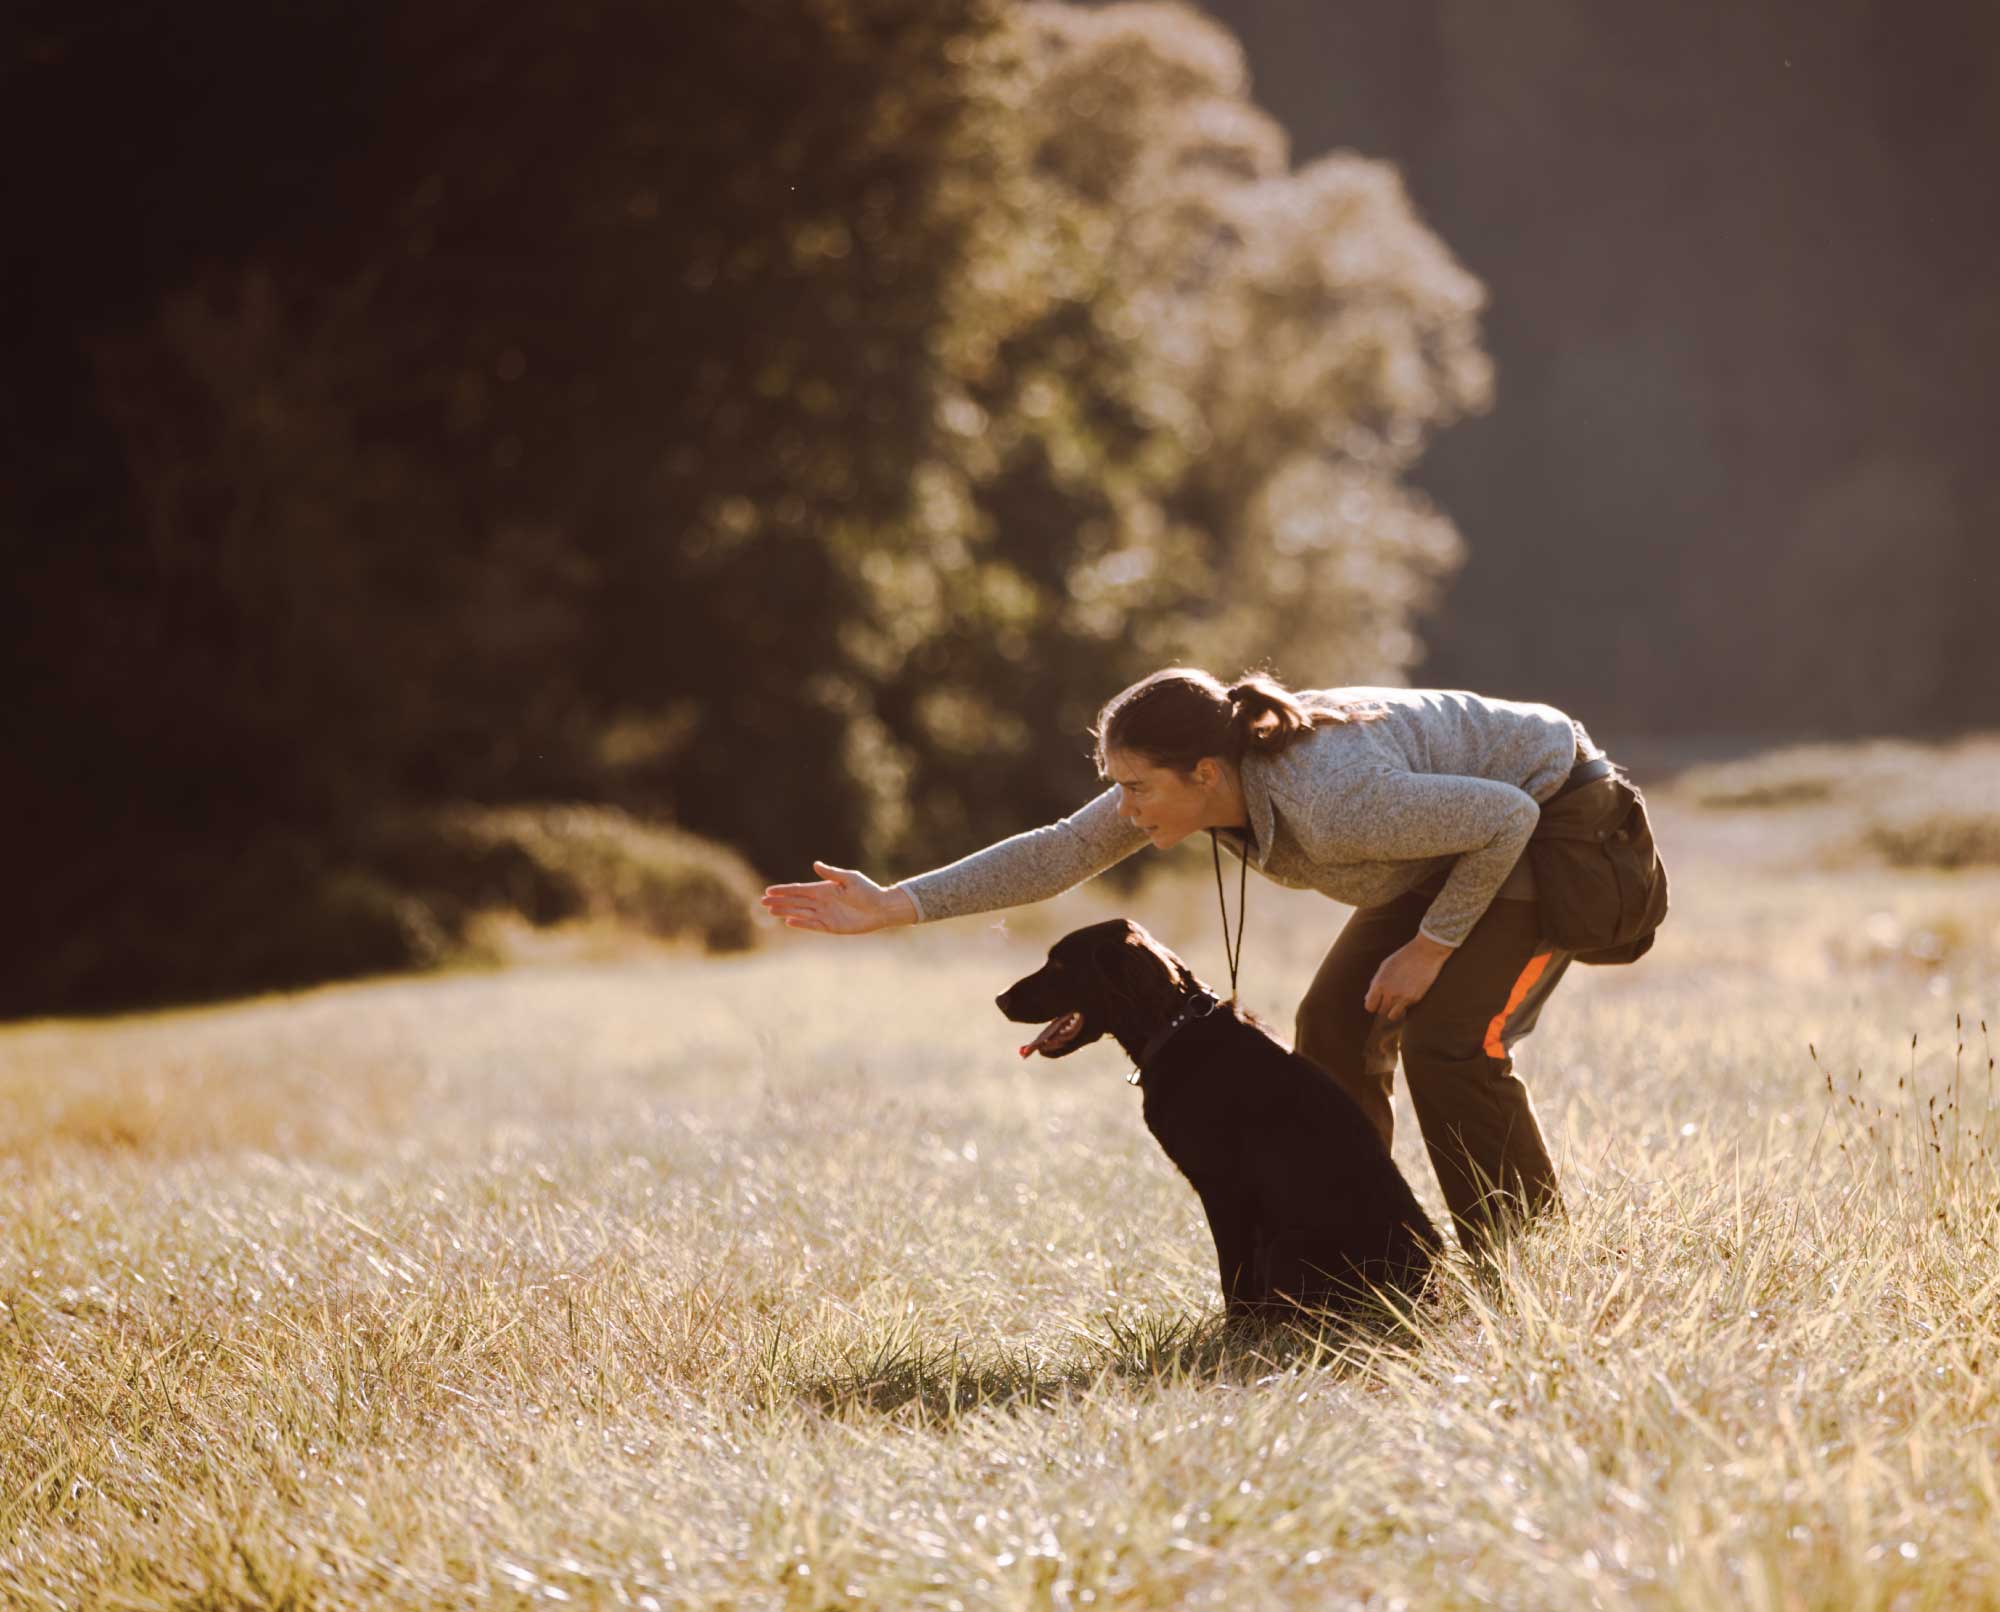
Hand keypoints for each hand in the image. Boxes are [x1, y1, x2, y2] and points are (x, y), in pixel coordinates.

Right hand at [759, 861, 915, 934]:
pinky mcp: (831, 927)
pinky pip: (812, 925)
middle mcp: (822, 902)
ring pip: (800, 913)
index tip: (769, 890)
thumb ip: (832, 874)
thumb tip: (815, 865)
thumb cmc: (868, 891)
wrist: (881, 908)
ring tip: (771, 911)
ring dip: (786, 912)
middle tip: (763, 902)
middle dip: (779, 901)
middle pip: (795, 902)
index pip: (799, 890)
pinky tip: (789, 921)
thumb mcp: (850, 879)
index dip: (784, 890)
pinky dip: (801, 923)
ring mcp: (825, 914)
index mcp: (824, 889)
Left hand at [1363, 934, 1453, 1021]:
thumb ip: (1375, 983)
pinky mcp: (1415, 999)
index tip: (1377, 1001)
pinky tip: (1408, 995)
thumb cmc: (1404, 957)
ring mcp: (1402, 997)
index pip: (1370, 1006)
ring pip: (1392, 1015)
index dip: (1372, 1005)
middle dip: (1383, 1006)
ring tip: (1397, 1002)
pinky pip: (1405, 1011)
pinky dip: (1405, 1007)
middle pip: (1381, 1011)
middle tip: (1389, 998)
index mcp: (1379, 983)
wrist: (1425, 952)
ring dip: (1393, 1011)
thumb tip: (1367, 998)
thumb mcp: (1385, 966)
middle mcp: (1389, 992)